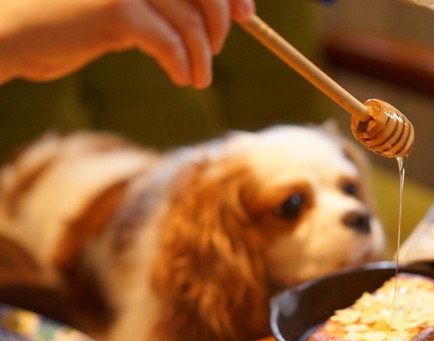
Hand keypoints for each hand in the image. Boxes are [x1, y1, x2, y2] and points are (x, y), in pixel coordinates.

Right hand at [0, 0, 255, 87]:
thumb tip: (219, 14)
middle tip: (218, 47)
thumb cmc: (66, 19)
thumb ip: (162, 1)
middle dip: (221, 20)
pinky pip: (170, 42)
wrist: (9, 32)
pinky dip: (183, 64)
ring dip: (203, 55)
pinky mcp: (115, 10)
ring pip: (191, 21)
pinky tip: (183, 77)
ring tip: (199, 76)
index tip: (247, 12)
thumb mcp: (120, 4)